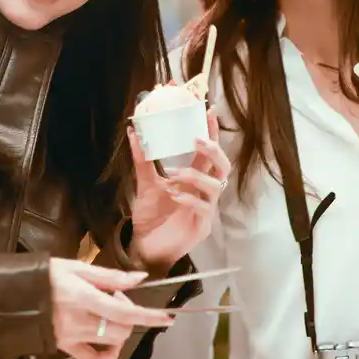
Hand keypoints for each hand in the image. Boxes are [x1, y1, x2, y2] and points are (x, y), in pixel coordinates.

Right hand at [49, 259, 171, 358]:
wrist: (15, 294)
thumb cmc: (47, 275)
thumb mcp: (77, 267)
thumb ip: (110, 276)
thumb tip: (139, 278)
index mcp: (83, 298)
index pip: (124, 311)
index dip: (148, 315)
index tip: (167, 317)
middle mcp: (79, 321)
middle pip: (121, 329)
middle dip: (129, 315)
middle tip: (115, 297)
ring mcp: (72, 338)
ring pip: (112, 342)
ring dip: (120, 328)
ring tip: (106, 311)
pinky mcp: (65, 348)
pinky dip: (108, 353)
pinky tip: (108, 342)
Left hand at [129, 113, 231, 270]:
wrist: (145, 246)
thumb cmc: (151, 216)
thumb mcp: (145, 184)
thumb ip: (143, 161)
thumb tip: (134, 132)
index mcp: (195, 178)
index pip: (208, 152)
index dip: (211, 132)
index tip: (208, 111)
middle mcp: (204, 192)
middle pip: (223, 167)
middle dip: (213, 150)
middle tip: (196, 139)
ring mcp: (206, 209)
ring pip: (215, 187)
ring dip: (195, 175)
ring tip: (173, 174)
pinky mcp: (202, 227)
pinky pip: (204, 208)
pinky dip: (189, 198)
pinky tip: (174, 195)